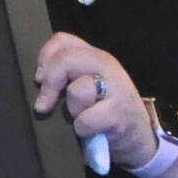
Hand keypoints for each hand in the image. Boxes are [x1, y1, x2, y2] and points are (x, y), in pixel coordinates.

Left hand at [31, 33, 154, 169]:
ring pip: (76, 91)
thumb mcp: (88, 85)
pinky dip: (82, 130)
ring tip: (82, 117)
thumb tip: (38, 79)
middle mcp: (107, 65)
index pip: (63, 40)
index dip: (45, 59)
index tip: (39, 80)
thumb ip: (67, 74)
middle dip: (49, 85)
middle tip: (44, 106)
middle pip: (66, 60)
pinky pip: (85, 120)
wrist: (139, 137)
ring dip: (71, 111)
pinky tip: (91, 132)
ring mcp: (116, 88)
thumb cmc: (105, 110)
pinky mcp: (118, 113)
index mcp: (95, 56)